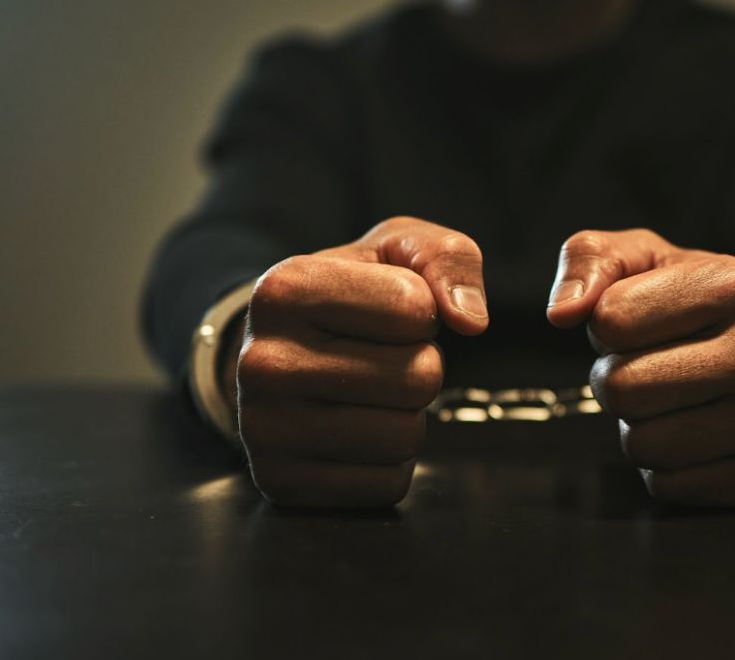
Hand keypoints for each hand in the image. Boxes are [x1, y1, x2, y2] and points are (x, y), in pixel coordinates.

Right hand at [236, 216, 487, 507]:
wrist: (280, 357)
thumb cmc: (349, 297)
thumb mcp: (395, 250)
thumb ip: (447, 258)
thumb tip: (471, 320)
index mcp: (284, 288)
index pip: (414, 308)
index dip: (422, 310)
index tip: (387, 311)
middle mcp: (263, 361)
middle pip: (419, 377)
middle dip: (421, 365)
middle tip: (381, 358)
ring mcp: (264, 430)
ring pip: (406, 436)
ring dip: (408, 414)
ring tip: (368, 393)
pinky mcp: (283, 484)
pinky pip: (389, 483)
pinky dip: (390, 461)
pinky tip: (355, 431)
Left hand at [546, 229, 734, 506]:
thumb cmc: (687, 303)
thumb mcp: (640, 258)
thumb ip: (589, 261)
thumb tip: (561, 313)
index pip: (610, 320)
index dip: (607, 325)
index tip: (641, 321)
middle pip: (621, 389)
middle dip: (615, 380)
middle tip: (650, 368)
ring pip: (642, 445)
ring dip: (638, 426)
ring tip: (674, 399)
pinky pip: (667, 487)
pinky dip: (666, 467)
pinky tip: (698, 433)